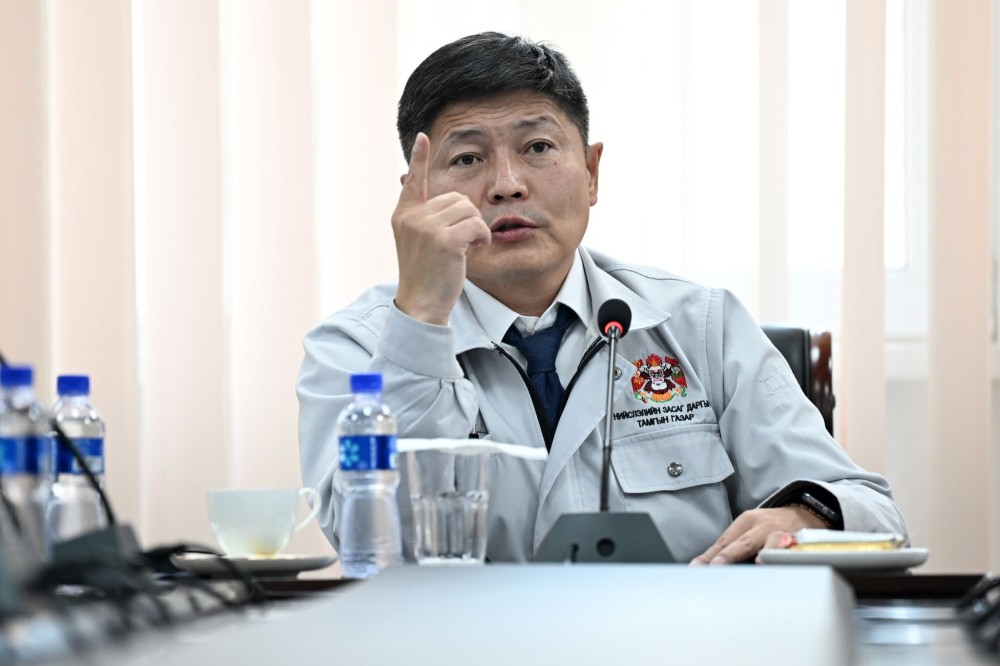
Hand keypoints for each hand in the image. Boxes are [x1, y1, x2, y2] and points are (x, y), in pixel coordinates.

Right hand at [392, 133, 491, 324]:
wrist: (421, 306)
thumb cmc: (427, 276)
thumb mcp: (420, 243)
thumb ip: (428, 219)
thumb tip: (453, 202)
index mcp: (403, 215)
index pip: (413, 181)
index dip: (419, 158)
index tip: (423, 137)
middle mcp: (411, 217)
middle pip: (455, 197)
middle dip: (467, 217)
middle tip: (465, 240)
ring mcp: (425, 227)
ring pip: (468, 209)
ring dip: (476, 228)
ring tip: (469, 247)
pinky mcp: (443, 240)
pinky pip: (475, 224)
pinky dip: (482, 237)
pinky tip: (475, 249)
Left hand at [689, 506, 824, 565]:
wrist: (804, 515)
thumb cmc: (768, 529)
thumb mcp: (747, 532)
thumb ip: (728, 549)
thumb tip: (700, 568)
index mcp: (746, 522)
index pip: (725, 541)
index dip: (711, 555)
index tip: (696, 568)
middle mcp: (763, 526)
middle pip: (744, 542)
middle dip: (730, 554)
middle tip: (717, 566)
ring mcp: (783, 533)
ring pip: (773, 542)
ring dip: (766, 553)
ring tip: (759, 563)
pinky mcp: (801, 542)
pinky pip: (795, 551)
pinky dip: (790, 557)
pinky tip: (788, 564)